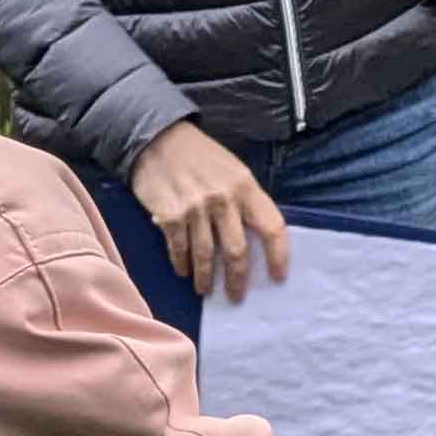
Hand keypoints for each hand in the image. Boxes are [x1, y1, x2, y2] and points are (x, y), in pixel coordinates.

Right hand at [130, 123, 289, 300]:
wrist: (157, 138)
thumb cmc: (199, 156)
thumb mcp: (232, 170)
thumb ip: (244, 201)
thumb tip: (254, 240)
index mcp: (245, 186)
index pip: (271, 226)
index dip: (278, 255)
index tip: (278, 277)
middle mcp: (223, 199)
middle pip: (237, 251)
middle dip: (238, 280)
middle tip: (236, 296)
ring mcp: (195, 208)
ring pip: (206, 256)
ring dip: (206, 278)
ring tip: (206, 290)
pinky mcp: (170, 216)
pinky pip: (179, 249)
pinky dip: (182, 265)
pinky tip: (184, 271)